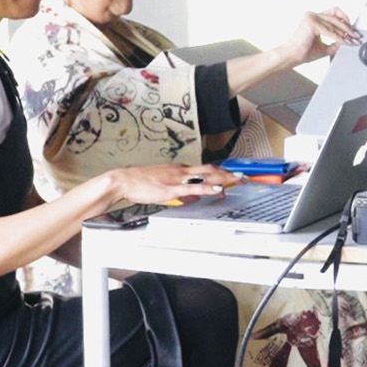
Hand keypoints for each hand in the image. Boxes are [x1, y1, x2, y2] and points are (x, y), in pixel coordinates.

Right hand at [115, 163, 240, 204]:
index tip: (233, 175)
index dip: (221, 172)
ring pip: (205, 176)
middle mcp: (181, 171)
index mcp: (180, 169)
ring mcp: (177, 178)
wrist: (124, 180)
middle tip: (243, 176)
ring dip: (223, 178)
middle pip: (210, 169)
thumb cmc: (141, 184)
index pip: (205, 169)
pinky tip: (217, 189)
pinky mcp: (171, 188)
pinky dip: (207, 188)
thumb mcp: (165, 186)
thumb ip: (182, 191)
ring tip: (237, 180)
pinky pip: (193, 187)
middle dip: (228, 173)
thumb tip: (196, 197)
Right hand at [281, 7, 359, 64]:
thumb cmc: (304, 52)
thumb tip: (348, 40)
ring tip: (352, 40)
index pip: (334, 14)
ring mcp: (311, 17)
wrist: (292, 57)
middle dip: (348, 27)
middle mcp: (312, 15)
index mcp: (314, 18)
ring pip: (334, 23)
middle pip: (336, 16)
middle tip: (356, 36)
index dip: (345, 21)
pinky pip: (330, 31)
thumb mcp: (324, 46)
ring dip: (345, 33)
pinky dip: (339, 37)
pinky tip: (345, 42)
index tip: (353, 32)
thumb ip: (335, 42)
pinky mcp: (311, 23)